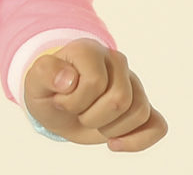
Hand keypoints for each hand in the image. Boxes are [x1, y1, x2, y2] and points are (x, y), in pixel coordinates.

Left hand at [24, 38, 166, 150]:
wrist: (58, 106)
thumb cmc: (48, 91)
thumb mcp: (34, 82)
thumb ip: (45, 73)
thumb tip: (69, 79)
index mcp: (89, 50)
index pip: (94, 82)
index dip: (74, 101)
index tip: (60, 100)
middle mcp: (115, 61)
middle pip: (121, 99)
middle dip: (93, 117)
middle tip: (77, 113)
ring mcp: (133, 83)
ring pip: (139, 112)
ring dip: (110, 129)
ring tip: (93, 121)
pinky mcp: (144, 105)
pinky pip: (158, 126)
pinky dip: (138, 141)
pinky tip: (114, 143)